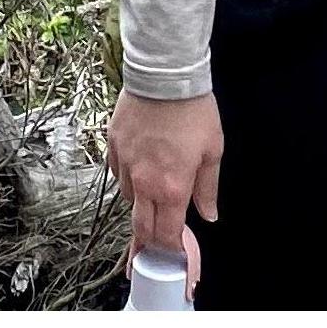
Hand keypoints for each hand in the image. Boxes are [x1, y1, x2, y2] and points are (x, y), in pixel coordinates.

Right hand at [106, 90, 222, 262]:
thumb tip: (208, 213)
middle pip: (141, 227)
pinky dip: (128, 177)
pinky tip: (138, 168)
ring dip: (140, 204)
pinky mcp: (113, 145)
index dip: (170, 250)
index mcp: (171, 188)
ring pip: (128, 199)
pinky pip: (117, 172)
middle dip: (149, 241)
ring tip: (152, 195)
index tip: (175, 254)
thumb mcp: (212, 150)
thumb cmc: (192, 108)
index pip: (166, 235)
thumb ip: (208, 188)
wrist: (164, 73)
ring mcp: (125, 163)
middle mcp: (144, 182)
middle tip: (154, 246)